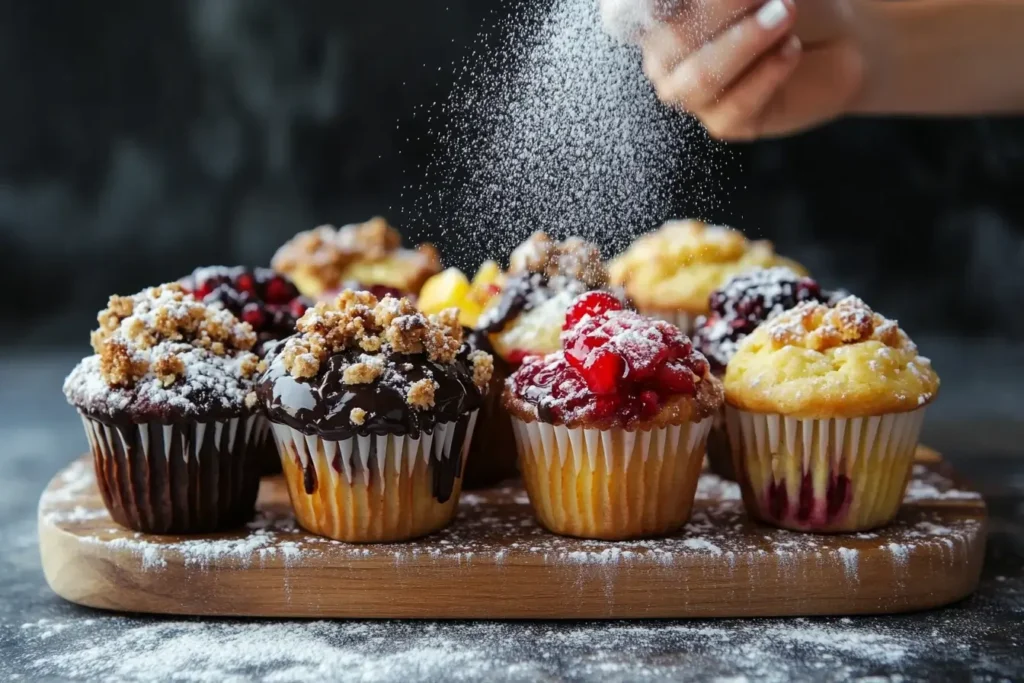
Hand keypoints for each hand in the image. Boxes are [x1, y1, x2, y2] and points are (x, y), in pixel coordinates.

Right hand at [634, 0, 865, 140]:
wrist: (841, 38)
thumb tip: (710, 0)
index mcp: (661, 17)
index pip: (645, 11)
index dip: (663, 6)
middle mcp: (666, 57)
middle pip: (672, 39)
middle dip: (723, 10)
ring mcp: (691, 92)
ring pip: (700, 78)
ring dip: (746, 42)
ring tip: (786, 15)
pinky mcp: (724, 123)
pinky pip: (734, 104)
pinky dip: (768, 72)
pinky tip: (791, 50)